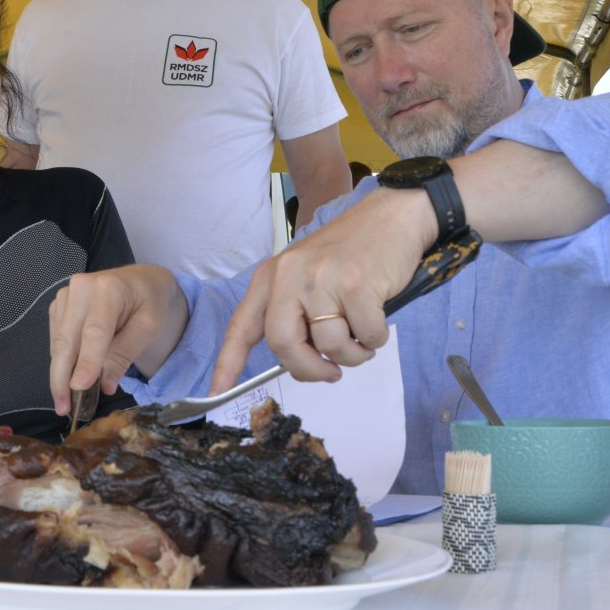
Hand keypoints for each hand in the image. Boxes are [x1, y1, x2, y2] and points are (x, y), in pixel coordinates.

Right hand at [47, 265, 188, 413]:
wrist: (140, 282)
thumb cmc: (148, 303)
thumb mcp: (149, 327)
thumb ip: (125, 353)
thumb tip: (105, 385)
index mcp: (108, 288)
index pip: (94, 331)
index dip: (86, 361)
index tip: (79, 388)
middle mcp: (80, 288)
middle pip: (67, 339)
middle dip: (63, 377)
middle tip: (64, 408)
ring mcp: (65, 296)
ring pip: (58, 343)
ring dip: (59, 375)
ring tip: (65, 403)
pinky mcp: (58, 307)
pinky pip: (56, 340)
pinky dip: (61, 363)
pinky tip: (66, 381)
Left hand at [210, 188, 435, 393]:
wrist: (392, 216)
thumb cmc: (350, 252)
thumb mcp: (306, 274)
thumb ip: (293, 312)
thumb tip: (298, 363)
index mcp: (270, 276)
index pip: (242, 327)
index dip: (228, 364)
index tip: (216, 393)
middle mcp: (289, 275)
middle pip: (283, 345)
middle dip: (308, 369)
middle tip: (329, 373)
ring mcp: (322, 279)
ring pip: (330, 346)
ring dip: (351, 355)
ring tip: (361, 336)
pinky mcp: (357, 284)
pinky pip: (365, 336)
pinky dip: (375, 339)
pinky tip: (378, 318)